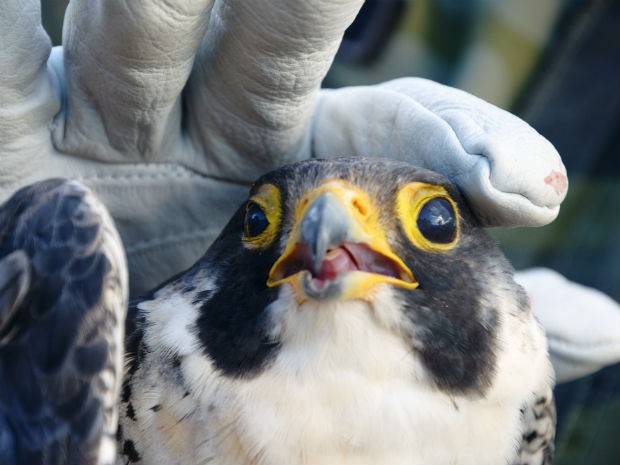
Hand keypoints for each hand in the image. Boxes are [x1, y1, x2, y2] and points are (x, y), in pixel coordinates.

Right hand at [1, 0, 566, 297]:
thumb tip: (604, 335)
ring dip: (155, 5)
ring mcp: (102, 119)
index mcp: (294, 174)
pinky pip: (7, 52)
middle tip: (347, 0)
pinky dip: (15, 20)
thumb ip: (470, 317)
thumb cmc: (227, 347)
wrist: (102, 384)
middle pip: (269, 51)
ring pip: (132, 33)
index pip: (384, 133)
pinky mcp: (8, 126)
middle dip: (301, 10)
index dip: (453, 149)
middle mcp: (204, 128)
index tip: (530, 193)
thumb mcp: (350, 340)